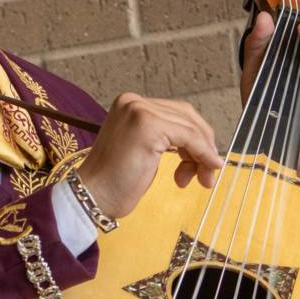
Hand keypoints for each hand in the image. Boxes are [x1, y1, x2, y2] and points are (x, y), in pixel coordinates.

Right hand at [73, 94, 223, 222]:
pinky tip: (205, 170)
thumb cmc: (114, 181)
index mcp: (129, 104)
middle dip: (203, 145)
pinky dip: (202, 154)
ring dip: (203, 154)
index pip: (176, 112)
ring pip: (190, 127)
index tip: (204, 161)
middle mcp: (133, 102)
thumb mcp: (145, 151)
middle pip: (187, 116)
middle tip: (207, 172)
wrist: (92, 196)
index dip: (197, 137)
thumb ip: (168, 140)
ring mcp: (139, 111)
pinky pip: (190, 137)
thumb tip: (204, 147)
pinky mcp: (148, 126)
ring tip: (199, 179)